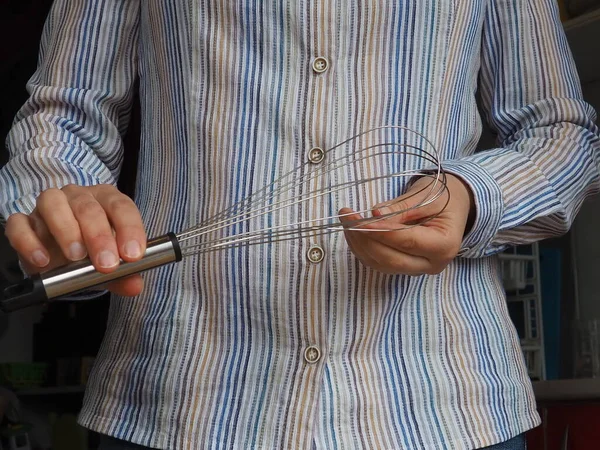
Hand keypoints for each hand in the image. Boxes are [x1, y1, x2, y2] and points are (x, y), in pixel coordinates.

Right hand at [4, 184, 146, 295]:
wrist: (62, 257)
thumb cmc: (93, 251)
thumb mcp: (112, 263)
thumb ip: (125, 274)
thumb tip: (134, 285)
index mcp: (106, 200)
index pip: (121, 207)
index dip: (129, 229)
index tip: (132, 255)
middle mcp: (78, 197)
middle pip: (88, 207)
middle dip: (99, 236)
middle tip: (106, 263)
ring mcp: (48, 206)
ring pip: (54, 204)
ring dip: (66, 230)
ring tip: (76, 256)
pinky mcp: (24, 222)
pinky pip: (20, 224)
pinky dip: (29, 242)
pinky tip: (42, 260)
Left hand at [339, 174, 474, 274]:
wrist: (453, 205)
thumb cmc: (443, 197)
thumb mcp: (426, 195)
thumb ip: (400, 208)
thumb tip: (375, 214)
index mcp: (444, 246)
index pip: (407, 242)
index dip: (381, 232)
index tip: (360, 219)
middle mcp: (431, 264)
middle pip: (390, 259)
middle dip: (364, 238)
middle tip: (347, 216)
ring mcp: (416, 269)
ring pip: (380, 263)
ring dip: (358, 243)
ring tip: (346, 219)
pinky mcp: (403, 268)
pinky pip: (377, 262)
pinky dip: (361, 247)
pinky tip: (352, 230)